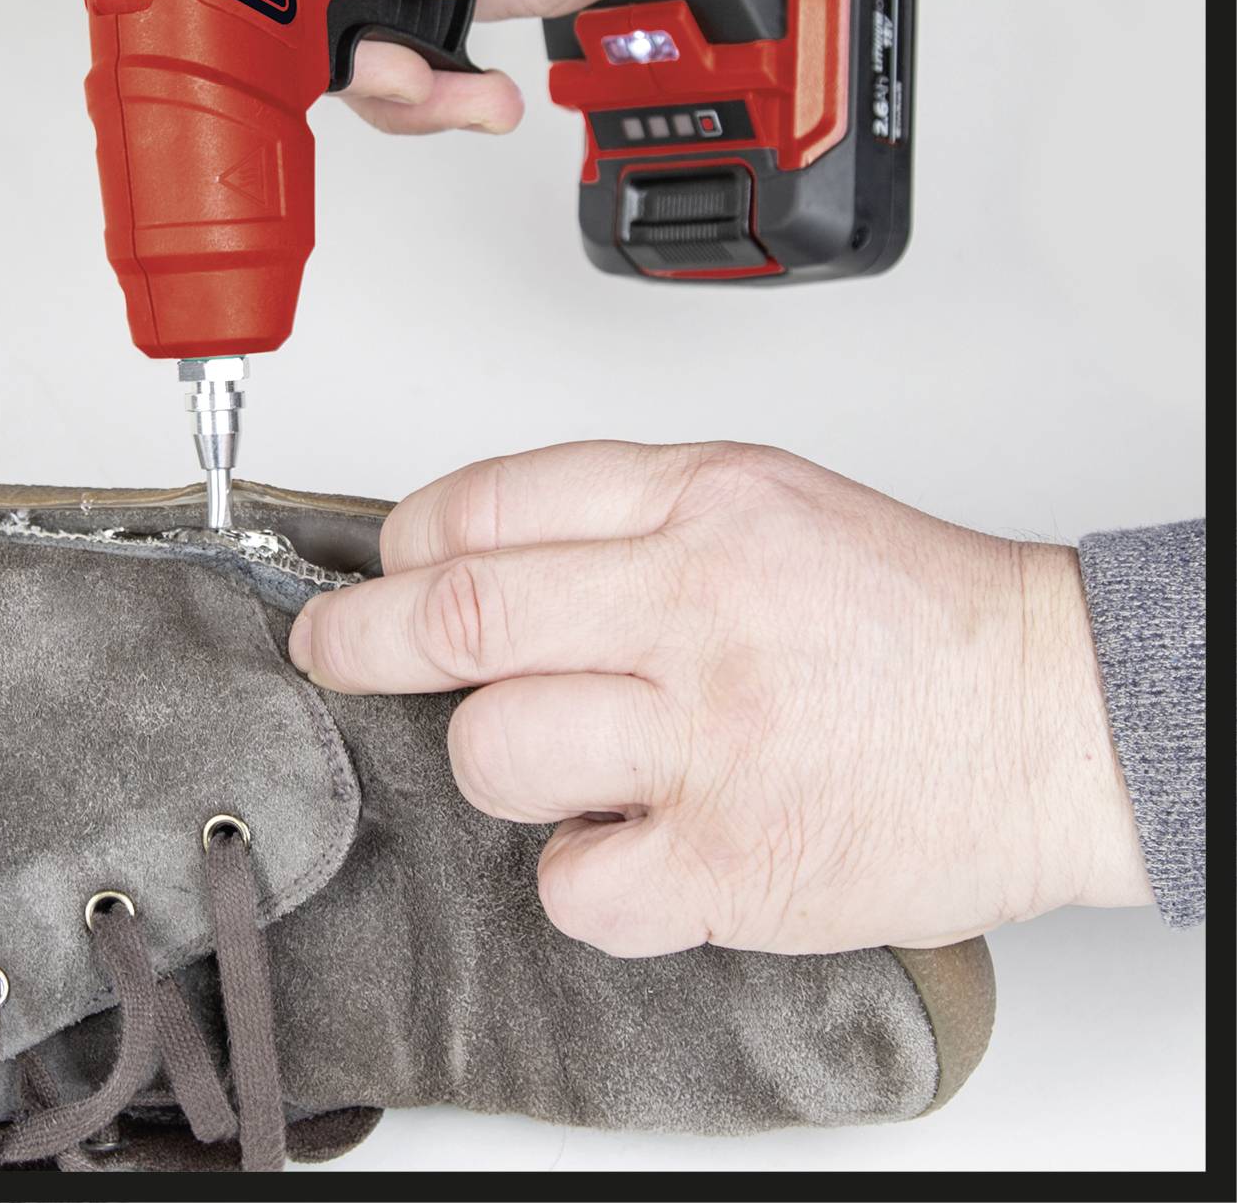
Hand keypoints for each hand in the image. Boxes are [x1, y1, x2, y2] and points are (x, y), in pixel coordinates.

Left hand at [288, 440, 1153, 956]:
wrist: (1052, 716)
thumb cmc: (910, 612)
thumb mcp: (763, 498)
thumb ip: (623, 515)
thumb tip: (471, 551)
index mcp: (698, 502)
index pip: (490, 504)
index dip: (407, 543)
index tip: (387, 569)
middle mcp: (694, 607)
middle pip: (457, 618)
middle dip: (360, 637)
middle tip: (331, 650)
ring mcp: (711, 739)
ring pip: (494, 752)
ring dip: (492, 761)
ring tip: (552, 759)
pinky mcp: (735, 863)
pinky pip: (574, 884)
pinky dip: (576, 871)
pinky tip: (625, 842)